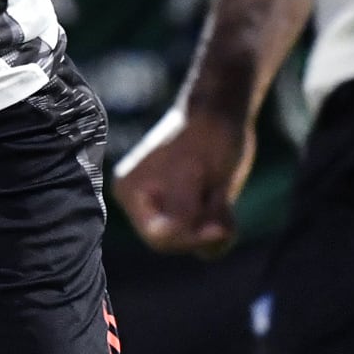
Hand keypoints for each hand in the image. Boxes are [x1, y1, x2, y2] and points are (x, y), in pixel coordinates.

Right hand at [114, 99, 255, 257]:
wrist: (222, 111)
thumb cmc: (205, 134)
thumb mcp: (194, 170)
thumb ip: (180, 208)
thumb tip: (165, 237)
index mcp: (130, 192)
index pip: (158, 236)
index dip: (191, 238)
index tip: (221, 228)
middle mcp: (142, 205)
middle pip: (175, 242)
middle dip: (204, 226)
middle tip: (222, 195)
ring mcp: (164, 208)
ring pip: (195, 242)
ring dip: (215, 221)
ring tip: (221, 189)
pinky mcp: (186, 211)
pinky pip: (205, 237)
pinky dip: (220, 221)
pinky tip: (222, 195)